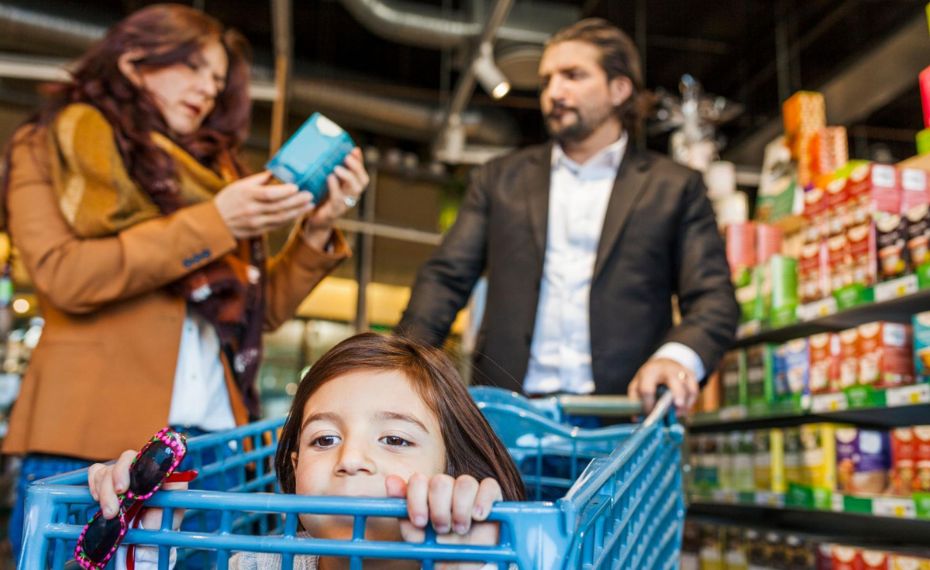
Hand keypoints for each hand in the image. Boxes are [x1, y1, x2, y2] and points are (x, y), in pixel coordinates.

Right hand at [88, 451, 186, 530]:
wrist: (148, 537)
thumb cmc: (163, 519)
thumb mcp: (174, 505)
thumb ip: (175, 488)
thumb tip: (168, 475)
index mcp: (156, 470)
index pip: (142, 456)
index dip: (127, 469)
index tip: (122, 490)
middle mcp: (139, 468)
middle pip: (122, 461)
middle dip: (112, 485)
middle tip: (112, 510)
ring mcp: (122, 474)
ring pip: (106, 470)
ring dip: (103, 492)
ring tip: (109, 514)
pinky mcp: (107, 482)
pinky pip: (95, 472)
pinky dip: (93, 485)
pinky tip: (97, 499)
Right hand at [214, 171, 312, 238]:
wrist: (215, 223)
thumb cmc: (229, 199)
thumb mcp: (240, 185)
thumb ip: (260, 179)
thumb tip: (278, 170)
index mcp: (247, 195)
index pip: (269, 194)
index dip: (284, 191)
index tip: (297, 187)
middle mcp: (252, 210)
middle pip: (278, 207)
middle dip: (297, 202)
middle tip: (310, 195)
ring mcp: (255, 222)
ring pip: (280, 218)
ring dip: (297, 212)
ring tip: (309, 205)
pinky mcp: (258, 231)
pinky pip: (277, 226)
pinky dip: (289, 220)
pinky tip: (298, 214)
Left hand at [301, 148, 369, 248]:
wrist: (318, 221)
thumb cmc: (324, 199)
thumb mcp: (330, 183)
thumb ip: (334, 170)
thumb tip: (332, 151)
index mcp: (353, 188)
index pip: (362, 173)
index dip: (360, 162)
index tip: (354, 150)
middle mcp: (353, 196)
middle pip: (363, 181)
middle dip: (357, 168)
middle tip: (346, 157)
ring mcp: (346, 204)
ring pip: (355, 190)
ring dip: (348, 177)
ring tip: (337, 168)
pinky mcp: (335, 211)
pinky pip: (338, 199)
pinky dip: (335, 187)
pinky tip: (330, 178)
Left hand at [385, 473, 500, 569]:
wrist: (463, 567)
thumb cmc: (438, 549)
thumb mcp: (417, 536)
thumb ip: (403, 510)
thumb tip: (390, 481)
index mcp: (427, 493)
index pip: (418, 481)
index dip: (417, 499)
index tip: (420, 522)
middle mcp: (448, 488)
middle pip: (441, 481)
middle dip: (439, 508)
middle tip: (442, 529)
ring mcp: (470, 490)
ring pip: (465, 482)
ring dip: (461, 508)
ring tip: (460, 529)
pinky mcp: (491, 496)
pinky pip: (489, 486)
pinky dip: (483, 500)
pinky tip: (478, 516)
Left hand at [627, 357, 698, 412]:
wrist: (663, 363)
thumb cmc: (648, 378)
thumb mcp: (637, 385)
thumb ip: (635, 400)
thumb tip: (636, 418)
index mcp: (649, 372)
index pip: (648, 390)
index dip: (648, 405)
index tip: (650, 415)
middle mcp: (666, 370)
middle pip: (674, 381)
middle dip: (677, 395)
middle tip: (678, 408)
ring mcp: (680, 371)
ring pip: (688, 386)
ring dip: (686, 403)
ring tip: (679, 413)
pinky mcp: (690, 374)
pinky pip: (694, 389)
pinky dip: (691, 401)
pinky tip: (685, 409)